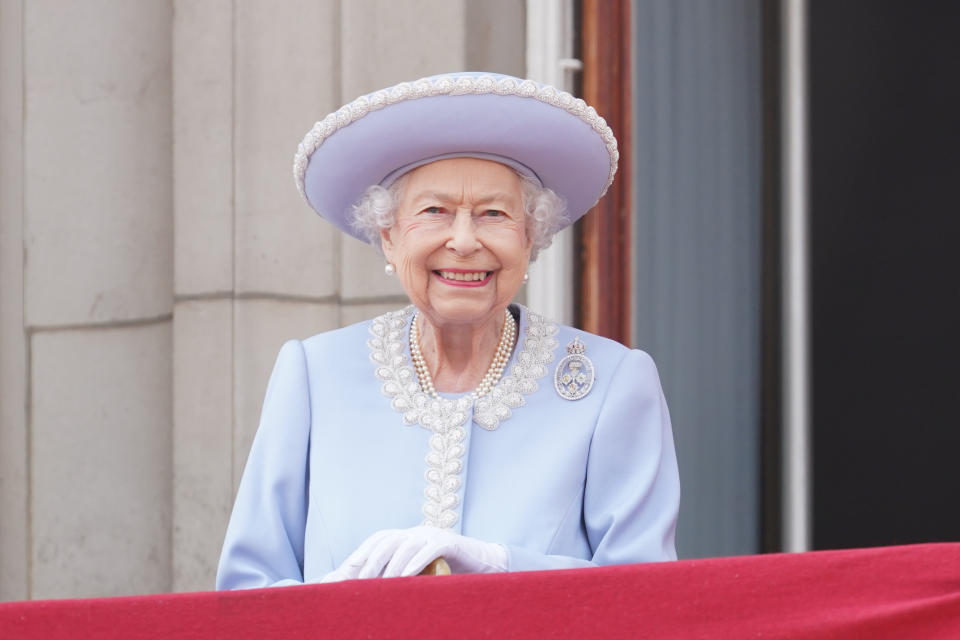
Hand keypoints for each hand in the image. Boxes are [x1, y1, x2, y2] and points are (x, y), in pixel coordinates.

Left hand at [320, 526, 507, 581]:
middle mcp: (417, 532)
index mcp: (408, 537)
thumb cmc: (450, 573)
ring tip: (382, 584)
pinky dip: (417, 561)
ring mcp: (433, 535)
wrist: (485, 564)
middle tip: (361, 581)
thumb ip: (402, 577)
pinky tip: (408, 575)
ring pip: (406, 544)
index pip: (380, 538)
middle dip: (372, 559)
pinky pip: (430, 548)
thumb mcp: (422, 574)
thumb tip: (375, 593)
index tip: (348, 568)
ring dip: (392, 565)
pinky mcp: (450, 542)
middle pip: (388, 539)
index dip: (363, 551)